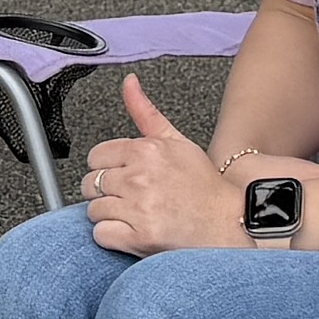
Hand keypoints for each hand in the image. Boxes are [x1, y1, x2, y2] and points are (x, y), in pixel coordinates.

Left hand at [82, 75, 318, 256]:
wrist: (228, 223)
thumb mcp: (176, 142)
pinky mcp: (139, 237)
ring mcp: (139, 208)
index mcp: (146, 150)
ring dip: (110, 216)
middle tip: (132, 199)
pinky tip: (133, 232)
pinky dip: (112, 237)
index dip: (108, 169)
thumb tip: (128, 81)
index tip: (124, 177)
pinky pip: (101, 235)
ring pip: (93, 211)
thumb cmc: (202, 185)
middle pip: (91, 184)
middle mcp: (140, 177)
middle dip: (107, 193)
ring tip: (136, 216)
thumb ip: (145, 112)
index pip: (96, 156)